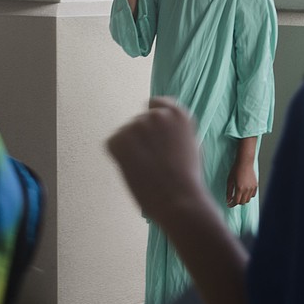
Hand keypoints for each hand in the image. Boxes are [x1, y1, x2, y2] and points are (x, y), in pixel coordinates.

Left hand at [107, 97, 203, 222]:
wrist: (179, 199)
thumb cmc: (188, 180)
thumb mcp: (191, 145)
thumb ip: (175, 131)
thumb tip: (161, 131)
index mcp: (177, 114)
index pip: (156, 104)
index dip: (154, 122)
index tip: (154, 136)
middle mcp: (157, 114)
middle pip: (140, 122)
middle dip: (142, 138)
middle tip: (153, 162)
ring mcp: (137, 125)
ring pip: (126, 133)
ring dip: (131, 148)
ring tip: (146, 169)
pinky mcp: (120, 138)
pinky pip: (113, 143)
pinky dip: (118, 156)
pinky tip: (135, 170)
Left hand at [226, 157, 257, 207]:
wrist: (244, 162)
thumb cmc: (235, 170)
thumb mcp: (229, 181)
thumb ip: (228, 192)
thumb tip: (228, 200)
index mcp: (239, 188)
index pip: (236, 202)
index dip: (231, 204)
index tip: (228, 204)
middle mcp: (247, 189)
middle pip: (242, 202)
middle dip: (237, 202)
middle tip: (232, 199)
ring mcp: (252, 188)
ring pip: (248, 200)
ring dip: (243, 199)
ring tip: (238, 195)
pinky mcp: (255, 186)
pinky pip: (252, 195)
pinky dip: (248, 196)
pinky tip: (244, 192)